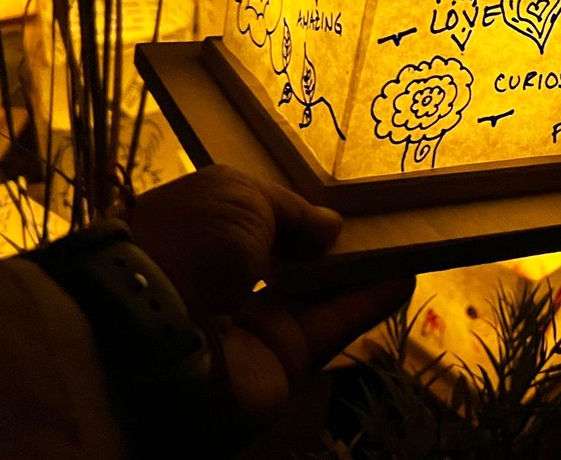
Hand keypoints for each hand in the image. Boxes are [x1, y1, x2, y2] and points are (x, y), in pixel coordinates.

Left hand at [123, 164, 413, 428]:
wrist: (157, 335)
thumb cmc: (187, 243)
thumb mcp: (239, 196)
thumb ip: (291, 211)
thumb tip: (330, 226)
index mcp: (190, 234)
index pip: (239, 219)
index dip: (278, 210)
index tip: (320, 199)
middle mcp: (215, 281)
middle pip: (280, 260)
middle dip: (320, 244)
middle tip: (373, 222)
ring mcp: (248, 326)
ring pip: (313, 294)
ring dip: (357, 272)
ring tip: (404, 243)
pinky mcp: (281, 363)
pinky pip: (330, 326)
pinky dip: (368, 302)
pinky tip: (403, 276)